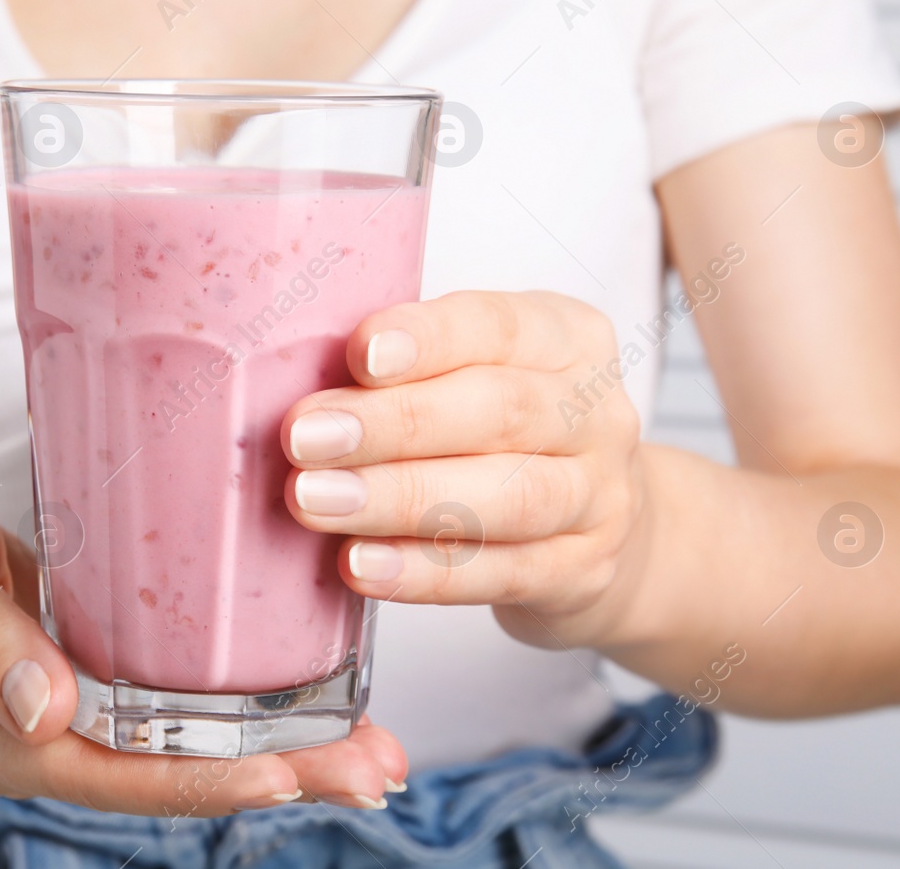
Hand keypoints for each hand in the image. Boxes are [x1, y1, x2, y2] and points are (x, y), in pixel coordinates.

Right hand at [0, 465, 407, 815]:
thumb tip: (49, 718)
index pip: (100, 772)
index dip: (197, 777)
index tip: (288, 769)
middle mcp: (19, 747)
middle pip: (154, 781)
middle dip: (268, 778)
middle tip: (375, 766)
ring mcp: (44, 728)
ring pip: (165, 759)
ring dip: (266, 758)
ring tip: (364, 751)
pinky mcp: (68, 694)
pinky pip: (153, 722)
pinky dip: (225, 721)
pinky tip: (291, 712)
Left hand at [281, 291, 652, 649]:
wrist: (603, 532)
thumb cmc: (509, 437)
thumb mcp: (480, 375)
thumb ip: (409, 372)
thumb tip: (296, 381)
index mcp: (566, 338)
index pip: (498, 325)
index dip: (428, 338)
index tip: (358, 353)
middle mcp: (595, 413)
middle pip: (499, 412)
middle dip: (392, 424)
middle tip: (305, 437)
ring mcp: (598, 497)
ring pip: (504, 498)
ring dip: (398, 499)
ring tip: (314, 501)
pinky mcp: (582, 573)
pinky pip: (498, 573)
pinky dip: (423, 572)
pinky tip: (360, 564)